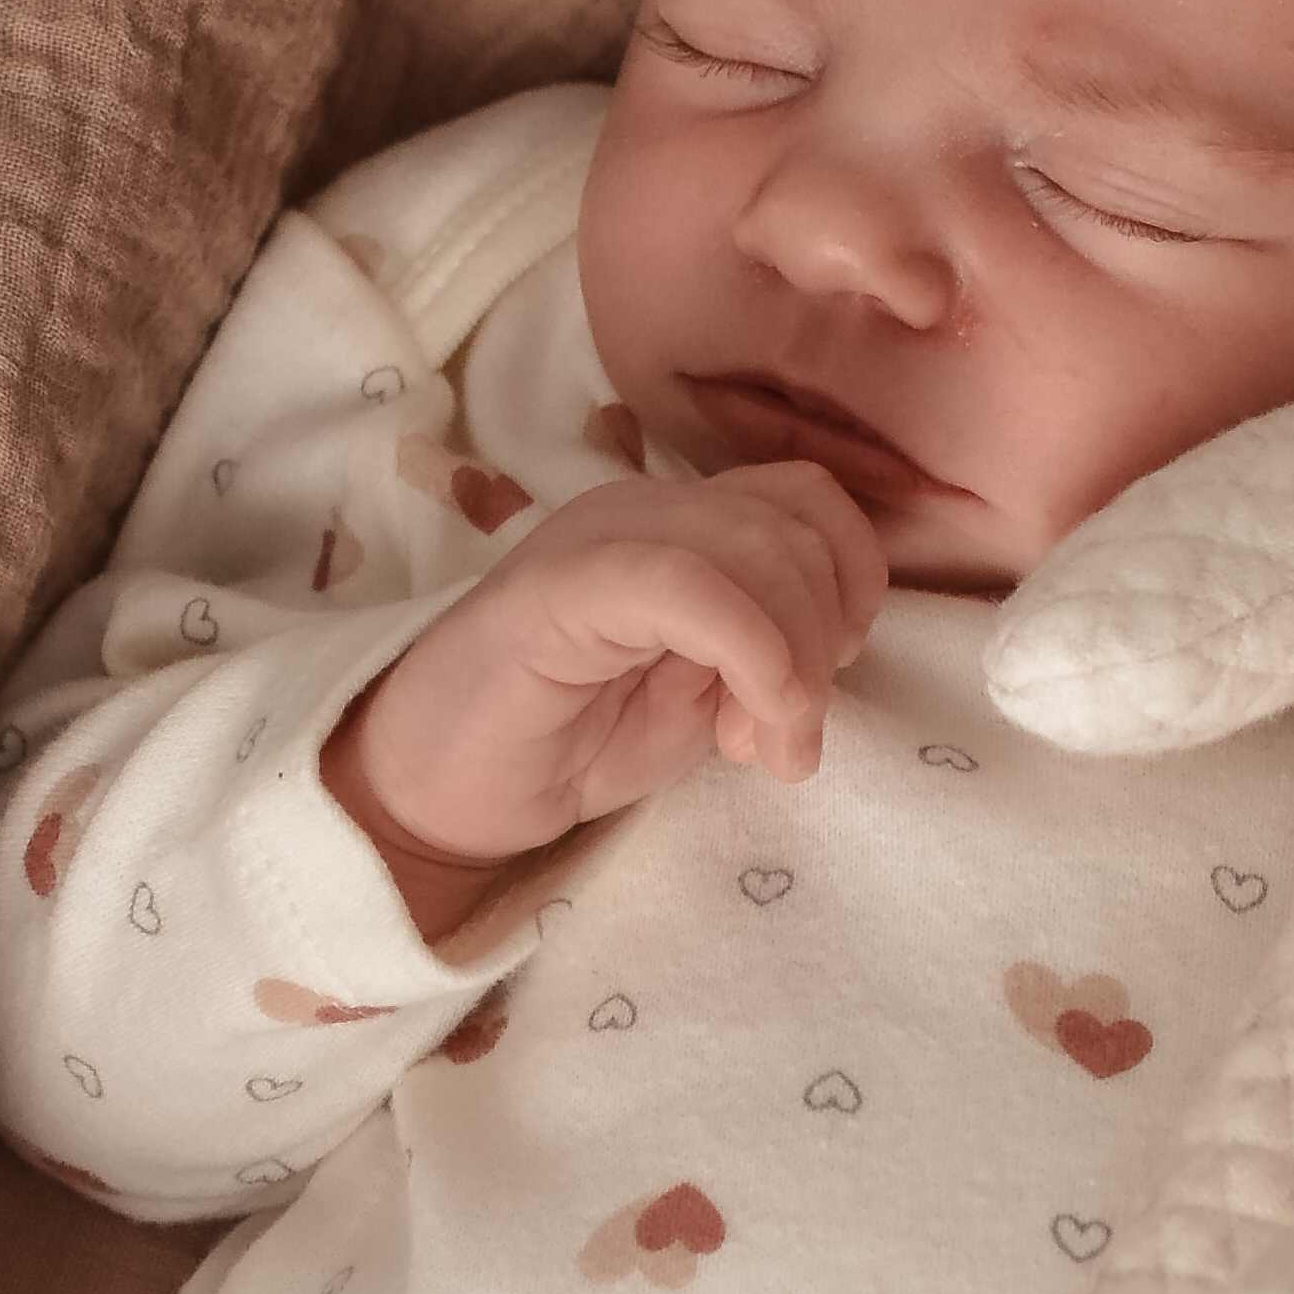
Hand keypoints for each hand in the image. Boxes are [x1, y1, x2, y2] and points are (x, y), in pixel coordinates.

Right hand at [322, 458, 891, 905]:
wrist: (442, 791)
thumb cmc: (567, 744)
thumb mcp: (700, 701)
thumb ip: (767, 657)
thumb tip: (832, 652)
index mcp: (681, 523)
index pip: (809, 502)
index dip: (852, 587)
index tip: (822, 689)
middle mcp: (644, 507)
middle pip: (798, 519)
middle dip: (826, 640)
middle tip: (784, 741)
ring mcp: (599, 536)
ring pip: (759, 543)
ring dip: (795, 662)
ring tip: (760, 747)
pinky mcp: (560, 583)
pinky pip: (691, 583)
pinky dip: (754, 653)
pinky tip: (747, 728)